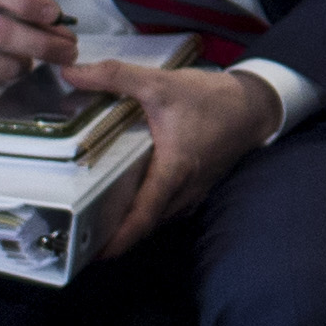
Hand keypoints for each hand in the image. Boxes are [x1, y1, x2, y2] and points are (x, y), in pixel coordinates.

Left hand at [74, 59, 280, 257]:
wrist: (254, 104)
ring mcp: (193, 191)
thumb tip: (71, 72)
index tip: (94, 253)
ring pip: (159, 218)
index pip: (143, 217)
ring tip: (101, 221)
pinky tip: (133, 198)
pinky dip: (150, 211)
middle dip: (118, 236)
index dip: (119, 240)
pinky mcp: (198, 186)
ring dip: (134, 224)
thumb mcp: (161, 83)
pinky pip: (170, 208)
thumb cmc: (212, 99)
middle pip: (147, 224)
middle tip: (83, 237)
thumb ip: (115, 77)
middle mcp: (184, 190)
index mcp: (173, 171)